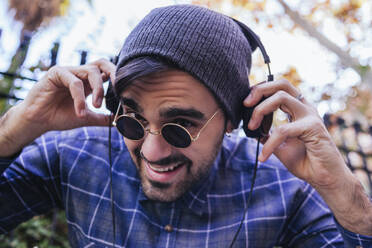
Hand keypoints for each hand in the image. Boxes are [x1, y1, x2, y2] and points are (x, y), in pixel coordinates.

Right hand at [22, 58, 114, 131]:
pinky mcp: (57, 73)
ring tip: (96, 107)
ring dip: (98, 90)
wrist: (38, 121)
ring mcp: (69, 72)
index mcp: (88, 82)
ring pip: (91, 72)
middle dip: (114, 73)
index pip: (107, 72)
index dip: (117, 78)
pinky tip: (80, 111)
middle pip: (102, 63)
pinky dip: (80, 97)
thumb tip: (119, 122)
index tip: (126, 93)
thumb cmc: (60, 117)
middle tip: (119, 89)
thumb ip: (102, 118)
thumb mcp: (86, 118)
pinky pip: (74, 82)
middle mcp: (80, 74)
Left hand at [244, 79, 371, 234]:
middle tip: (245, 103)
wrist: (325, 179)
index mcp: (298, 109)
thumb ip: (268, 135)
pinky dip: (269, 143)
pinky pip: (283, 130)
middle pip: (281, 84)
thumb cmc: (305, 162)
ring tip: (250, 126)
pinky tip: (263, 156)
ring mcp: (310, 116)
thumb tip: (252, 130)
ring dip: (260, 109)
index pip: (279, 88)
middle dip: (259, 90)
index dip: (261, 90)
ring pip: (281, 97)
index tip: (246, 102)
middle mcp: (305, 108)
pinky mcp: (313, 127)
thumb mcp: (280, 146)